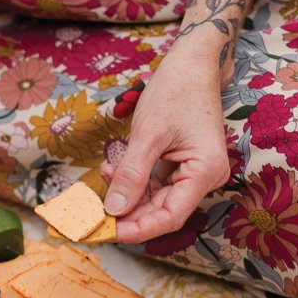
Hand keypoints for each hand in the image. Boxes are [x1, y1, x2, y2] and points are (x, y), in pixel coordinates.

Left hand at [101, 47, 229, 243]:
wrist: (192, 65)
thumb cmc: (176, 91)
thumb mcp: (148, 133)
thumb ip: (132, 174)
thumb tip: (113, 209)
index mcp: (205, 171)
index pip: (169, 217)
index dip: (137, 229)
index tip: (106, 232)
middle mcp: (205, 177)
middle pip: (162, 212)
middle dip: (127, 215)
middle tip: (91, 216)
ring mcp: (196, 173)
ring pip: (157, 200)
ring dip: (127, 197)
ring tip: (101, 182)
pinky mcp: (184, 166)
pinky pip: (157, 185)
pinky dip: (133, 183)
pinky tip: (112, 171)